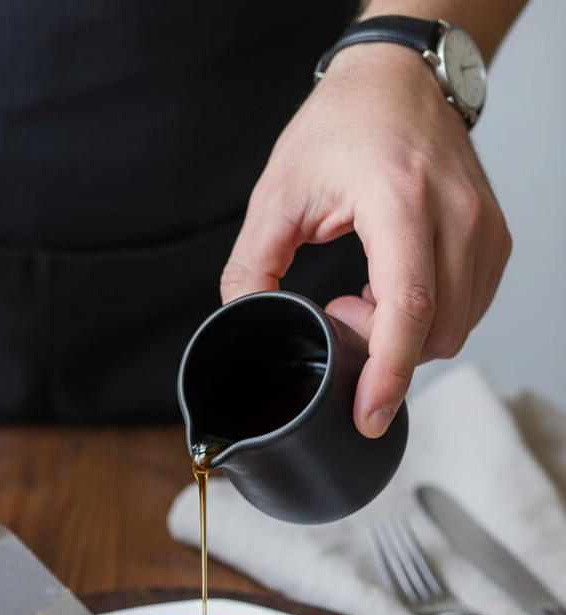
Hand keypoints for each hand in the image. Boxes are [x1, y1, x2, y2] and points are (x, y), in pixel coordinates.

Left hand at [221, 43, 511, 436]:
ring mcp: (482, 227)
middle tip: (342, 312)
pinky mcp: (494, 238)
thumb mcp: (277, 192)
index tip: (367, 415)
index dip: (387, 374)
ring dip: (408, 335)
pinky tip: (394, 288)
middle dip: (386, 351)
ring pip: (456, 327)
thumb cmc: (342, 125)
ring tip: (366, 295)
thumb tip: (241, 321)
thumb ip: (251, 265)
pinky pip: (469, 309)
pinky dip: (430, 318)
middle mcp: (454, 215)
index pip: (407, 308)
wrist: (397, 79)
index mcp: (399, 201)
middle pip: (436, 331)